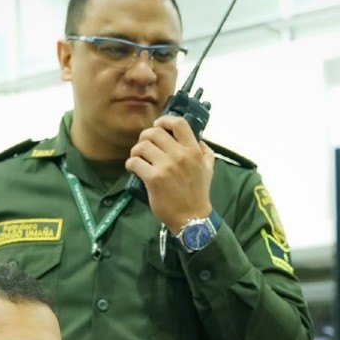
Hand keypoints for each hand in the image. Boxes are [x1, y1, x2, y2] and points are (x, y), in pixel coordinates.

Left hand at [125, 114, 214, 230]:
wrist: (192, 218)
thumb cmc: (199, 193)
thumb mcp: (208, 169)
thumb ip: (205, 152)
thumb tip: (200, 140)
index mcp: (193, 151)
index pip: (179, 123)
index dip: (165, 120)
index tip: (158, 125)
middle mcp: (180, 155)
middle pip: (155, 132)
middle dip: (145, 137)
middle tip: (144, 146)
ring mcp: (166, 167)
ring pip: (142, 146)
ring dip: (136, 151)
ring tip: (137, 158)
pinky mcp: (153, 178)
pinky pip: (135, 162)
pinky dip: (131, 164)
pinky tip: (133, 168)